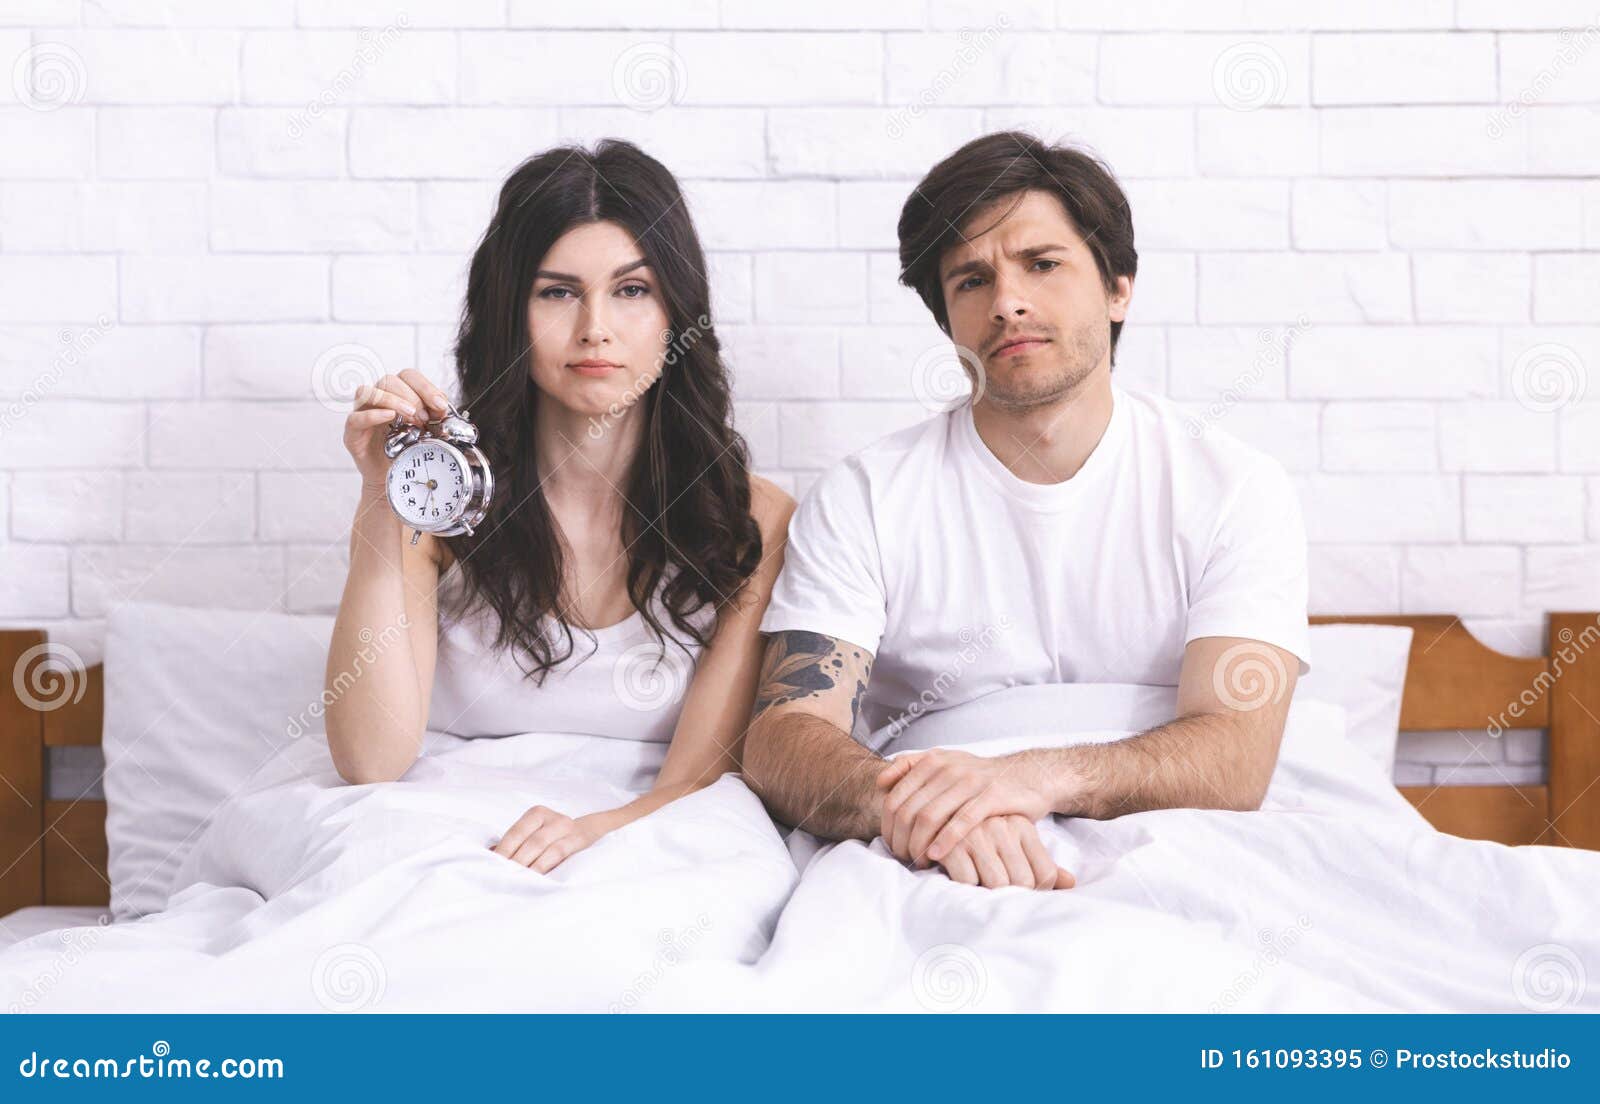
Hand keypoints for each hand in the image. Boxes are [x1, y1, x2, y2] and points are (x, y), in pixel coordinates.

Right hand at [344, 368, 452, 489]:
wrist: (397, 479)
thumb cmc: (409, 450)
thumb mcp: (429, 430)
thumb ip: (435, 416)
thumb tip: (442, 407)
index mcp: (397, 394)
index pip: (408, 376)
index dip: (425, 387)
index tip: (440, 405)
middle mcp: (378, 400)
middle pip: (389, 380)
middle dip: (412, 397)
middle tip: (424, 418)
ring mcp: (362, 414)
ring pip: (368, 392)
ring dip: (393, 400)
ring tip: (411, 416)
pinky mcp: (353, 433)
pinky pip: (355, 418)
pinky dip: (373, 415)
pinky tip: (389, 418)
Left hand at [489, 805, 605, 873]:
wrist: (588, 830)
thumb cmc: (553, 836)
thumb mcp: (534, 833)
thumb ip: (515, 843)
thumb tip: (488, 855)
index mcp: (536, 814)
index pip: (515, 833)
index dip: (504, 851)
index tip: (492, 867)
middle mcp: (552, 817)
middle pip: (530, 841)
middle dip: (516, 861)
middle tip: (503, 877)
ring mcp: (567, 827)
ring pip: (545, 847)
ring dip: (531, 866)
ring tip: (518, 880)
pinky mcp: (579, 839)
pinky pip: (560, 852)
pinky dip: (546, 865)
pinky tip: (538, 877)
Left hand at [877, 748, 1056, 867]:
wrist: (1028, 775)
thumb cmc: (981, 777)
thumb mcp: (947, 763)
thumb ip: (913, 766)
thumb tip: (881, 782)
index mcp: (933, 761)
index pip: (895, 796)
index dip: (887, 825)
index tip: (891, 844)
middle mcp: (949, 768)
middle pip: (908, 810)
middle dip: (900, 838)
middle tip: (902, 857)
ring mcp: (970, 781)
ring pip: (930, 816)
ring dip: (918, 843)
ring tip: (917, 860)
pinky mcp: (992, 796)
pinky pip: (962, 821)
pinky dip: (945, 840)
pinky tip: (936, 855)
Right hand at [933, 814, 1074, 890]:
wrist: (943, 809)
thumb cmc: (983, 835)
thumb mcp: (1017, 842)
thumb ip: (1043, 864)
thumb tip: (1071, 883)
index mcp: (1021, 827)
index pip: (1044, 875)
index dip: (1034, 891)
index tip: (1017, 891)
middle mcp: (1003, 827)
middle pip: (1023, 883)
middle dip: (1008, 894)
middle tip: (994, 890)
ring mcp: (977, 833)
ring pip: (997, 884)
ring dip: (985, 889)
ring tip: (976, 879)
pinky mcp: (952, 843)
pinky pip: (969, 881)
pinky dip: (964, 884)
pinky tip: (957, 872)